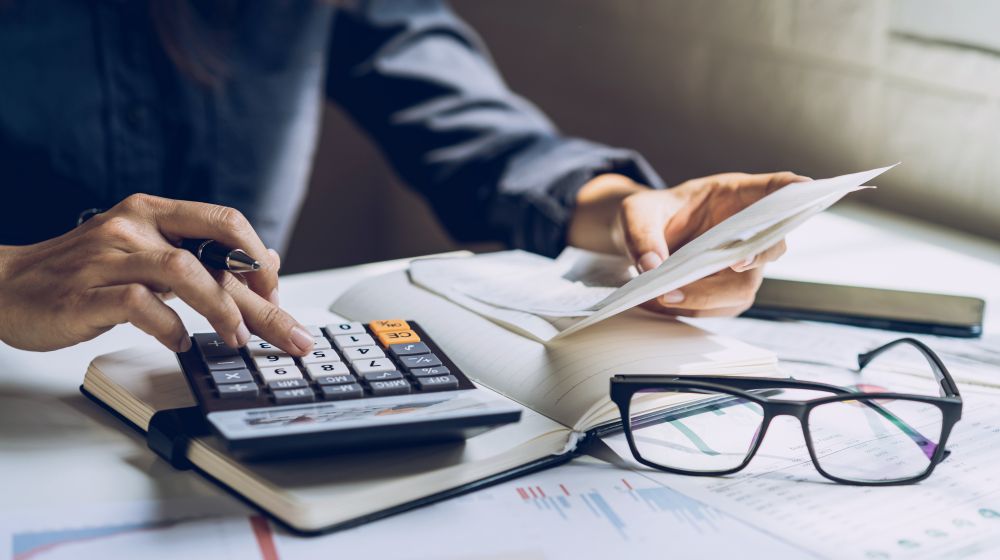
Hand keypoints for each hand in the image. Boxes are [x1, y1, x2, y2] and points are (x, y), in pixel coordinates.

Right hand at [0, 194, 314, 354]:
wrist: (3, 285)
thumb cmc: (81, 273)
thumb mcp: (146, 252)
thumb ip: (202, 254)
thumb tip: (265, 260)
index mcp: (153, 212)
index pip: (225, 222)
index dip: (260, 259)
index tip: (277, 293)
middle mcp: (134, 226)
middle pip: (217, 255)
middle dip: (262, 299)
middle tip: (291, 335)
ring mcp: (109, 257)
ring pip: (184, 272)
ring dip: (220, 309)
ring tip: (236, 339)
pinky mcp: (85, 292)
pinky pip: (140, 305)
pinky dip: (168, 327)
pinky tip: (178, 343)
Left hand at [568, 171, 809, 316]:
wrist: (639, 241)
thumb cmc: (646, 216)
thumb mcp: (634, 213)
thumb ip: (641, 233)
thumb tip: (653, 265)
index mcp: (734, 195)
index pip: (775, 188)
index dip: (794, 189)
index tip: (806, 187)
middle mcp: (746, 230)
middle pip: (770, 245)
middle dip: (755, 256)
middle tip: (733, 263)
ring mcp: (741, 263)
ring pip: (744, 286)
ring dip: (708, 295)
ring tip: (665, 294)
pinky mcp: (727, 290)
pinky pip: (722, 306)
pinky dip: (693, 308)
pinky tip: (662, 301)